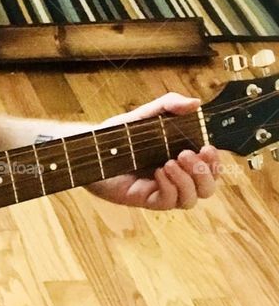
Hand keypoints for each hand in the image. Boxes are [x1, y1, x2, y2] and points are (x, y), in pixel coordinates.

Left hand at [85, 92, 219, 209]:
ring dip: (187, 182)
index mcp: (181, 159)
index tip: (207, 148)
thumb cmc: (118, 135)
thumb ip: (168, 105)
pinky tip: (158, 173)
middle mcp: (175, 177)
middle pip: (208, 189)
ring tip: (168, 163)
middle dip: (205, 173)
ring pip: (191, 200)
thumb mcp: (145, 114)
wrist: (90, 149)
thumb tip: (195, 103)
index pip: (212, 169)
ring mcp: (161, 190)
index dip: (216, 163)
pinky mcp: (146, 199)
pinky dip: (169, 188)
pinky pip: (168, 202)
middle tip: (184, 154)